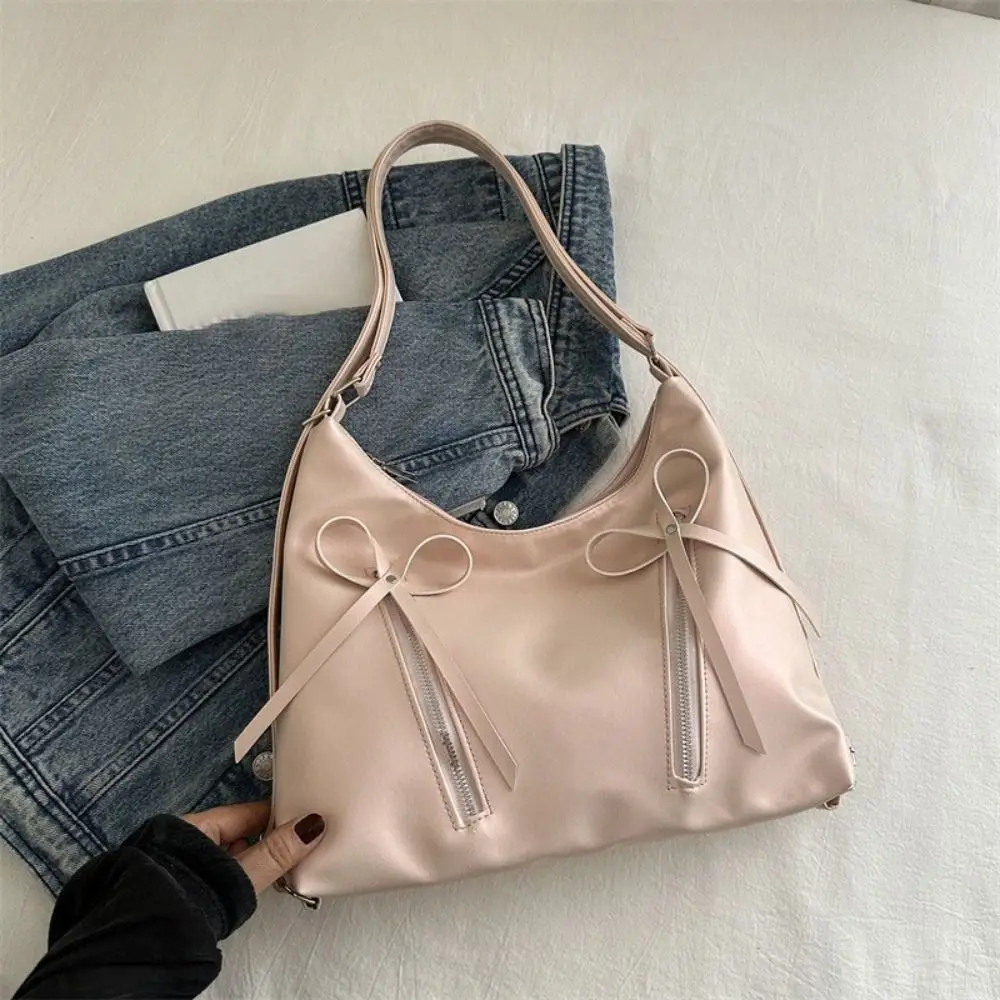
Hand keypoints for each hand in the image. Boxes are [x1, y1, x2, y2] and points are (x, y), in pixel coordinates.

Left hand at [182, 801, 325, 893]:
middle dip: (268, 840)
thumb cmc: (186, 904)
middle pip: (242, 832)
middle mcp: (189, 839)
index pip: (250, 812)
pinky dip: (240, 874)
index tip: (305, 821)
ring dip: (254, 860)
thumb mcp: (240, 876)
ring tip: (281, 869)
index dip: (279, 816)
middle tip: (299, 848)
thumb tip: (310, 825)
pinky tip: (253, 884)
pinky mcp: (188, 883)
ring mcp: (187, 862)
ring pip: (233, 852)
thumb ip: (276, 852)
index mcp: (198, 826)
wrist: (151, 945)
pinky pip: (224, 869)